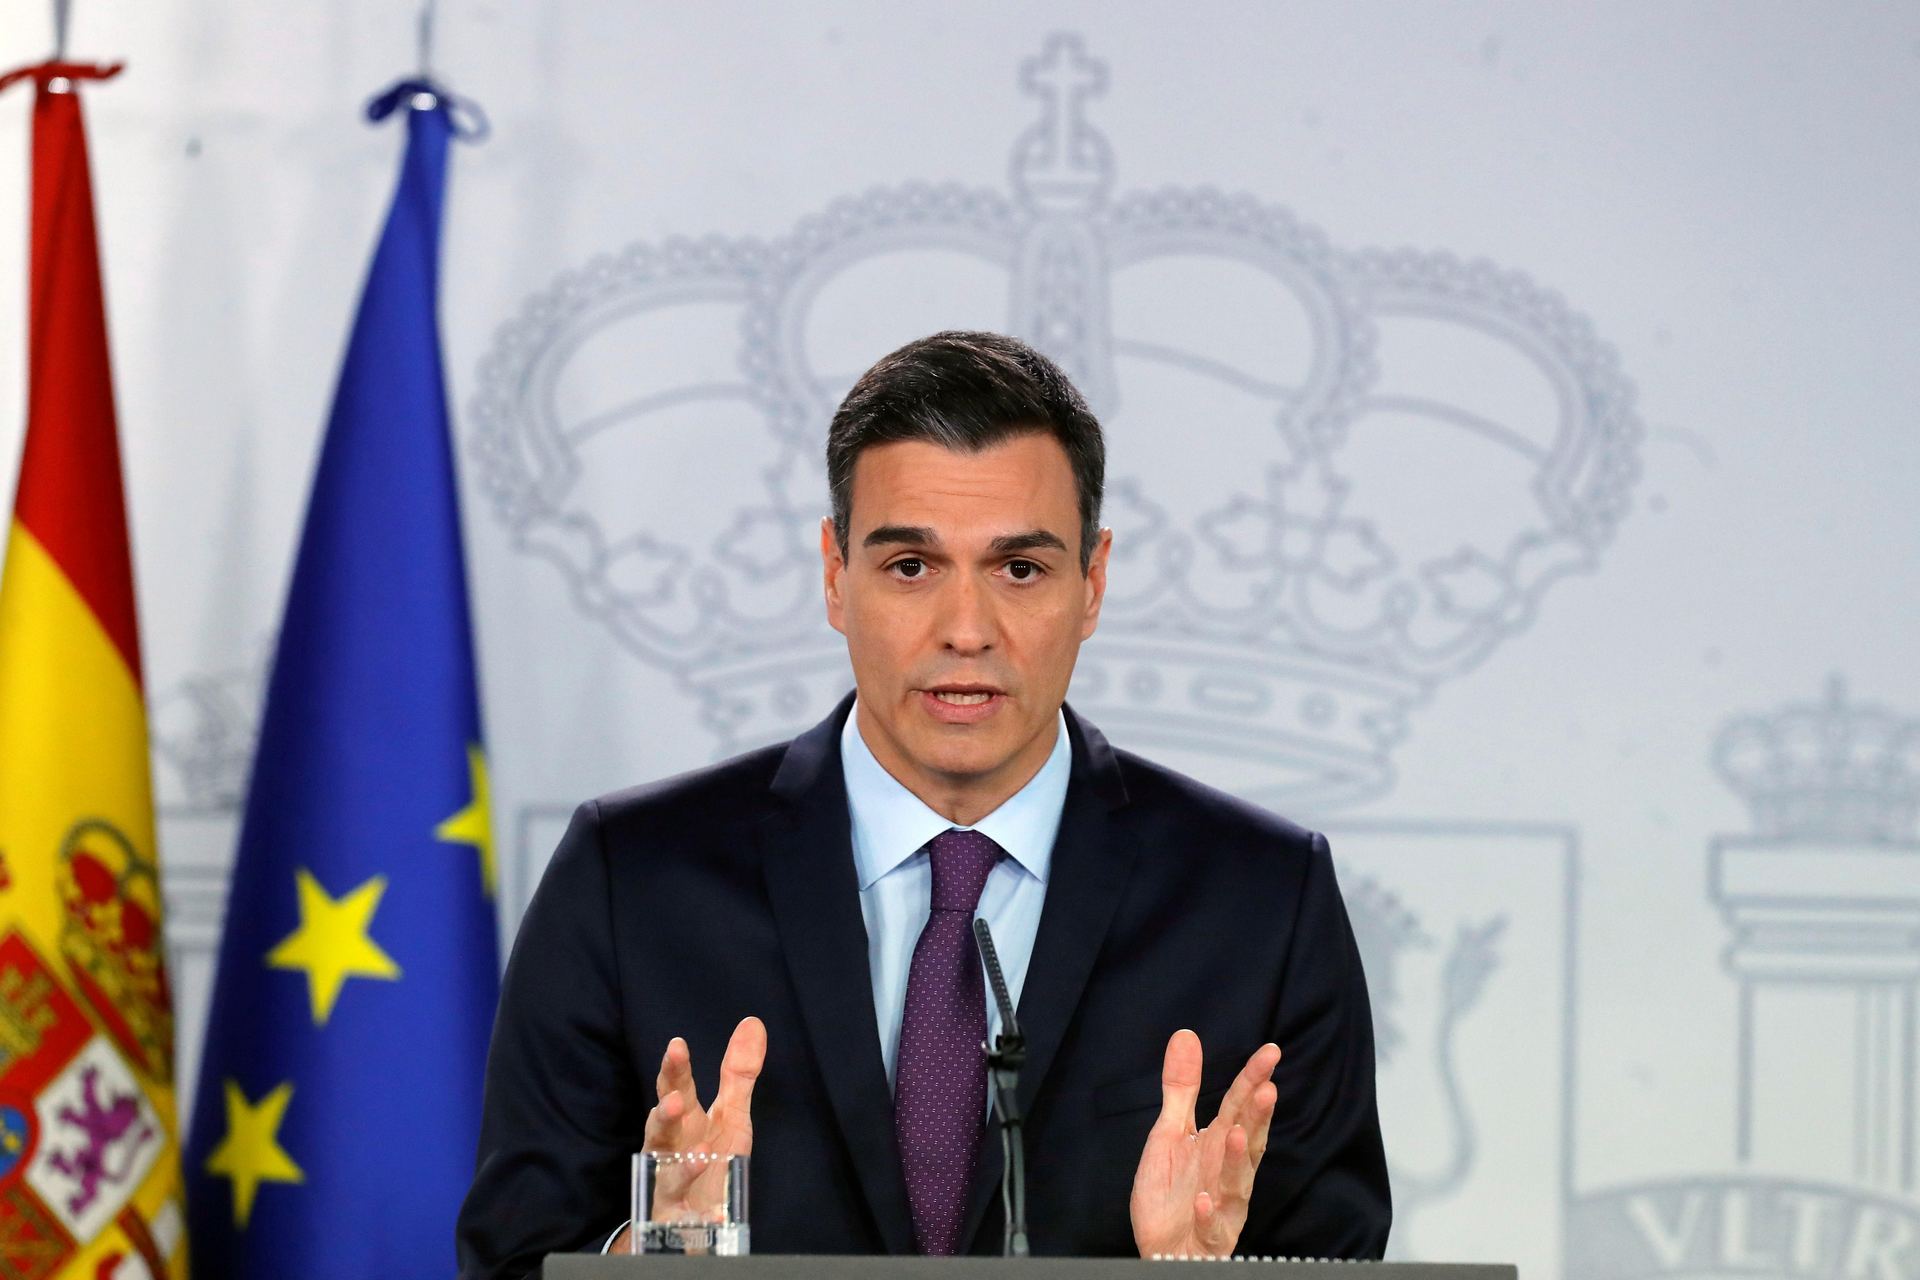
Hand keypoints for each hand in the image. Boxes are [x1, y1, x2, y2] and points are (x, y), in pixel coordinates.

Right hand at [614, 1016, 765, 1250]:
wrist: (692, 1218)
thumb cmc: (708, 1158)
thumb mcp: (729, 1115)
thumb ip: (738, 1073)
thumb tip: (753, 1023)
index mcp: (685, 1122)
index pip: (675, 1090)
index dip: (675, 1070)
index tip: (677, 1047)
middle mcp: (669, 1151)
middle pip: (660, 1130)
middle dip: (665, 1114)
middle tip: (676, 1100)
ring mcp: (671, 1188)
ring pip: (669, 1176)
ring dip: (683, 1166)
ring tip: (701, 1152)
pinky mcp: (680, 1223)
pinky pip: (688, 1224)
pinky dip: (701, 1221)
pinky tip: (716, 1217)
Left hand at [1129, 1030, 1280, 1258]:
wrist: (1163, 1248)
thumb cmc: (1172, 1193)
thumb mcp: (1170, 1132)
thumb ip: (1182, 1089)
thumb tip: (1186, 1036)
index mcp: (1218, 1144)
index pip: (1238, 1106)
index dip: (1253, 1080)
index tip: (1270, 1052)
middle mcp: (1228, 1172)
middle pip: (1247, 1140)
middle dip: (1257, 1117)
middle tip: (1267, 1090)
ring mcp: (1223, 1205)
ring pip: (1237, 1182)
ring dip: (1236, 1160)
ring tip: (1235, 1135)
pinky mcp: (1210, 1236)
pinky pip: (1211, 1226)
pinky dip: (1209, 1214)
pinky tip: (1203, 1201)